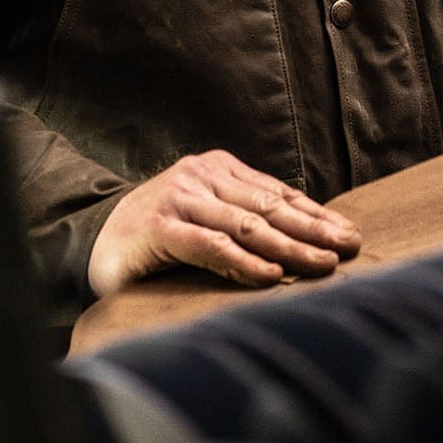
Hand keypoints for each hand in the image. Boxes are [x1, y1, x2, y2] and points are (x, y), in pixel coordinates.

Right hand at [88, 149, 361, 296]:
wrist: (91, 239)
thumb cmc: (157, 232)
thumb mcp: (204, 214)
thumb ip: (241, 217)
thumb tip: (302, 238)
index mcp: (217, 168)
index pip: (276, 191)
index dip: (315, 213)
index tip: (348, 233)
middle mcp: (201, 177)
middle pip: (269, 206)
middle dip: (314, 229)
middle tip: (350, 247)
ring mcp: (181, 200)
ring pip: (247, 225)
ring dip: (291, 247)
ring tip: (324, 264)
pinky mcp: (162, 228)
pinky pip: (212, 246)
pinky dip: (243, 262)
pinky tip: (271, 274)